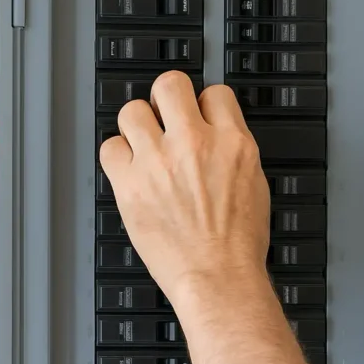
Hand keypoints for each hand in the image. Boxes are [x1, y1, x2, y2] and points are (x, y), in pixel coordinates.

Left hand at [99, 71, 271, 305]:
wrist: (218, 278)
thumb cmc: (238, 246)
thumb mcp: (254, 185)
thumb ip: (232, 152)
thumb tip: (216, 138)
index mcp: (232, 143)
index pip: (214, 93)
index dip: (203, 105)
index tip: (197, 118)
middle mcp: (194, 144)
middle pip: (170, 85)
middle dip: (166, 100)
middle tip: (165, 120)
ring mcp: (159, 162)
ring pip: (131, 110)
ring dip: (137, 126)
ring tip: (144, 147)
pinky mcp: (130, 184)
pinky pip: (109, 148)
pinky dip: (116, 157)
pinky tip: (129, 170)